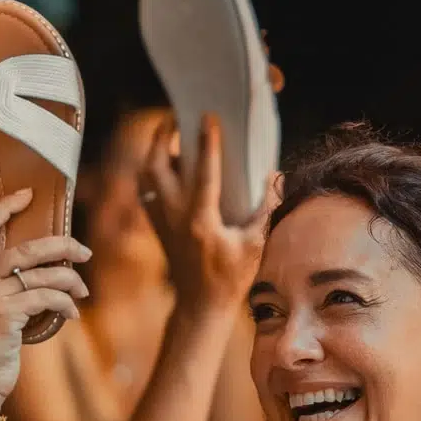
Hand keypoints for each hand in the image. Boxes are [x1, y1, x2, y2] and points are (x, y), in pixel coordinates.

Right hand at [0, 189, 90, 413]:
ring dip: (71, 280)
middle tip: (84, 250)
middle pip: (27, 245)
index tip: (31, 196)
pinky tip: (73, 314)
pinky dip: (66, 304)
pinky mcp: (3, 312)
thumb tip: (44, 265)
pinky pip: (47, 297)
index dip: (7, 206)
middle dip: (62, 245)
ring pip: (43, 272)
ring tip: (83, 289)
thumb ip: (2, 283)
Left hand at [139, 114, 273, 309]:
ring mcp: (161, 221)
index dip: (206, 143)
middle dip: (162, 136)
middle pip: (156, 166)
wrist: (200, 305)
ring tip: (168, 134)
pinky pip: (146, 190)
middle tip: (176, 115)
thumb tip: (275, 177)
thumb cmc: (230, 277)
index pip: (203, 172)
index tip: (208, 117)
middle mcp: (175, 217)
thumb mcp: (255, 245)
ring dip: (153, 151)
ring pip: (146, 176)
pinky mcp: (157, 226)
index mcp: (201, 221)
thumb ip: (265, 210)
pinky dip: (151, 171)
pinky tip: (164, 163)